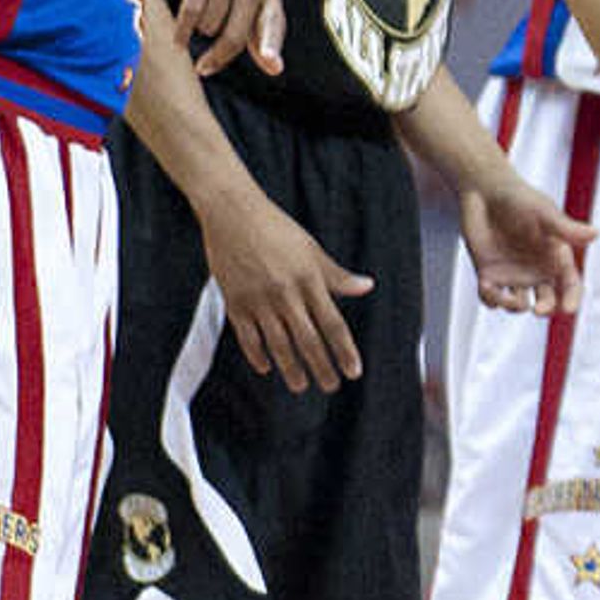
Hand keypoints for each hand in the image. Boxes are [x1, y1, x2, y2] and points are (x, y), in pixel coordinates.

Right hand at [169, 0, 286, 77]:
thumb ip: (262, 33)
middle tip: (203, 69)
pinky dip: (183, 30)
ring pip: (209, 25)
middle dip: (217, 57)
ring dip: (201, 30)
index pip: (273, 24)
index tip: (273, 66)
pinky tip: (178, 41)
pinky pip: (191, 12)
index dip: (271, 47)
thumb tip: (275, 69)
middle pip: (234, 35)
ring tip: (201, 18)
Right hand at [200, 191, 369, 391]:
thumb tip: (367, 286)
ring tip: (301, 385)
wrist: (233, 213)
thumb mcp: (311, 249)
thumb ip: (337, 275)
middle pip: (308, 340)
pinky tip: (266, 367)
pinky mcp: (235, 302)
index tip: (353, 371)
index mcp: (309, 280)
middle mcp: (285, 294)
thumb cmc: (276, 228)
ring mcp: (259, 300)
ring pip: (278, 344)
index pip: (333, 324)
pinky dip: (257, 354)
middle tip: (331, 386)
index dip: (344, 350)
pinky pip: (247, 337)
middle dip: (322, 367)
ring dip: (291, 368)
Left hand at [462, 176, 593, 316]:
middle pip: (547, 301)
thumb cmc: (520, 199)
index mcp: (556, 257)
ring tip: (511, 299)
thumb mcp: (544, 213)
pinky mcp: (489, 274)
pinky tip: (489, 288)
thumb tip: (595, 234)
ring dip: (515, 307)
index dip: (572, 299)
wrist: (485, 191)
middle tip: (539, 310)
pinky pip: (491, 298)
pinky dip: (491, 299)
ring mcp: (513, 274)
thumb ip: (566, 228)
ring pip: (518, 304)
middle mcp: (536, 270)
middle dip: (546, 308)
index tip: (568, 309)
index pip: (570, 285)